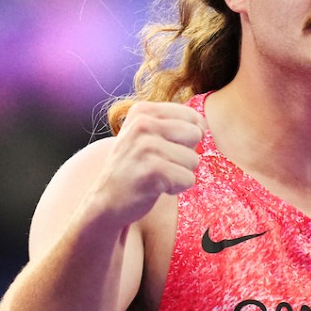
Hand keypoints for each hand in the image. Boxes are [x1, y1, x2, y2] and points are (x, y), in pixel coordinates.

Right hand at [89, 101, 205, 224]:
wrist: (107, 200)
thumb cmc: (135, 166)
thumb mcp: (147, 134)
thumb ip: (173, 123)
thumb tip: (204, 125)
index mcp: (143, 111)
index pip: (192, 117)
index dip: (187, 138)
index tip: (164, 149)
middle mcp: (142, 124)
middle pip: (195, 135)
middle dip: (184, 155)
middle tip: (160, 164)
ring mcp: (146, 147)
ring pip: (193, 159)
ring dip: (179, 173)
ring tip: (155, 176)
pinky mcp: (153, 172)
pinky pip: (188, 179)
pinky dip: (176, 188)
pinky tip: (154, 187)